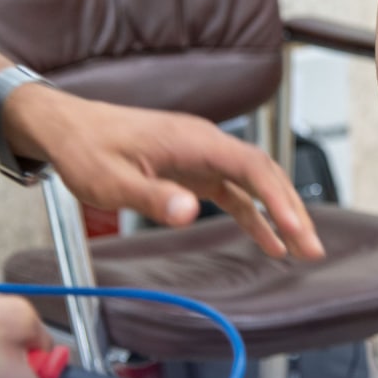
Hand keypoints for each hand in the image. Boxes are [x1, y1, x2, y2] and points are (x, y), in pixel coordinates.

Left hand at [8, 89, 325, 260]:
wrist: (64, 127)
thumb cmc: (86, 149)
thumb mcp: (113, 180)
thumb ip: (153, 196)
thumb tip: (190, 212)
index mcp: (194, 140)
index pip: (251, 167)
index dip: (279, 198)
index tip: (296, 228)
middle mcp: (206, 143)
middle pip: (264, 174)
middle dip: (292, 211)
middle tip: (312, 247)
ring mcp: (202, 156)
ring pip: (254, 183)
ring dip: (279, 214)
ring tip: (301, 249)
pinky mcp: (193, 169)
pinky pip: (234, 192)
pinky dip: (254, 215)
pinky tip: (267, 241)